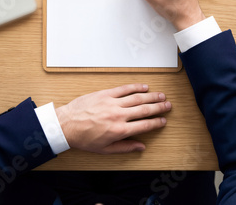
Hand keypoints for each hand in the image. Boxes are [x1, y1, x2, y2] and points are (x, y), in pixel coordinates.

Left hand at [55, 84, 170, 153]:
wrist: (67, 125)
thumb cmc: (84, 139)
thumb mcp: (105, 149)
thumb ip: (125, 147)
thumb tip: (141, 147)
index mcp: (120, 130)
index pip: (144, 125)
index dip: (156, 123)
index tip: (163, 120)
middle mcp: (119, 115)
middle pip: (144, 109)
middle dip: (158, 107)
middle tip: (168, 105)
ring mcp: (112, 103)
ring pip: (136, 98)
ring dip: (150, 96)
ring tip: (160, 95)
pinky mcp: (105, 94)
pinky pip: (123, 89)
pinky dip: (135, 87)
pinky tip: (144, 86)